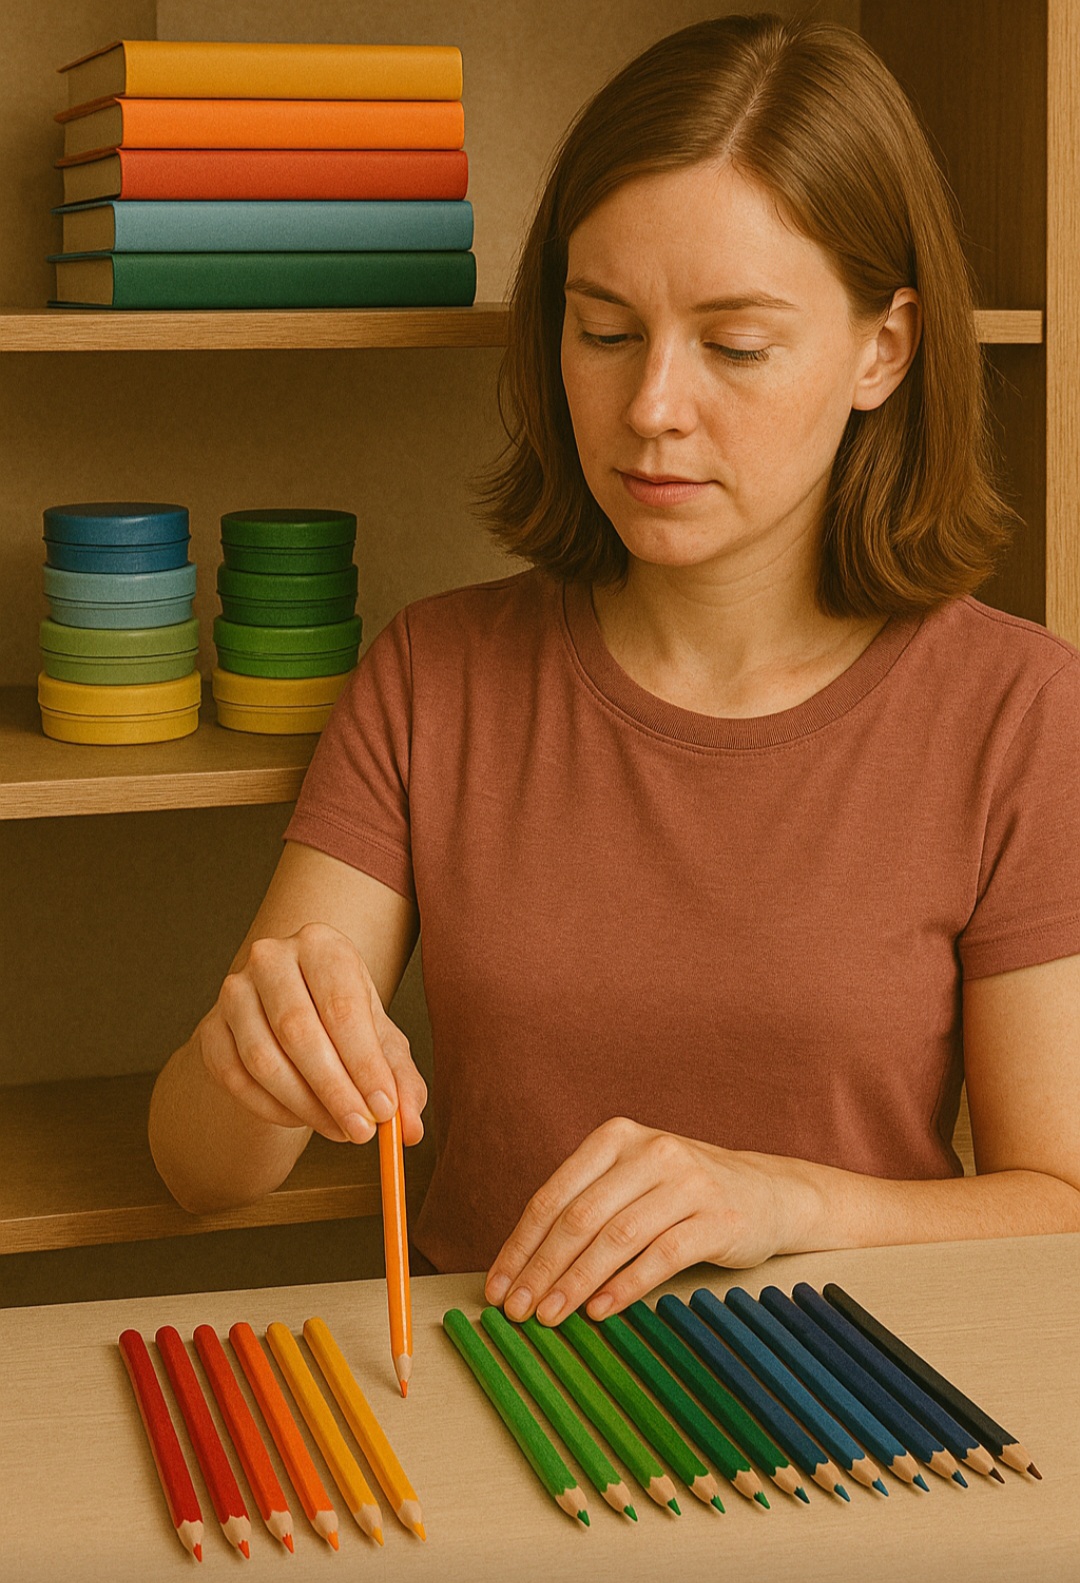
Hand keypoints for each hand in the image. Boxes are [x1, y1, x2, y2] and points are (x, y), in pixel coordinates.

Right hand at [198, 921, 426, 1146]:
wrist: (291, 1009)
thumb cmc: (344, 1020)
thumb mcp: (381, 1040)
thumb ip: (401, 1080)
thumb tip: (411, 1128)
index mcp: (322, 945)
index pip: (342, 1008)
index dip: (364, 1065)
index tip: (385, 1110)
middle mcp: (271, 958)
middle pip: (298, 1031)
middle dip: (334, 1091)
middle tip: (361, 1131)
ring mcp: (233, 992)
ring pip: (262, 1059)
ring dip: (304, 1105)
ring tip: (339, 1129)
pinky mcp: (210, 1029)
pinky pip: (235, 1078)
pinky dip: (271, 1108)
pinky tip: (301, 1118)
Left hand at [484, 1116, 817, 1322]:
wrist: (769, 1193)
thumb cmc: (683, 1194)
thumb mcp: (632, 1182)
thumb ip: (587, 1208)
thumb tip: (524, 1268)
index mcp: (616, 1138)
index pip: (554, 1196)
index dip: (520, 1245)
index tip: (498, 1287)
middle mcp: (650, 1151)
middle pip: (580, 1218)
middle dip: (541, 1270)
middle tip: (517, 1312)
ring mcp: (687, 1182)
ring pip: (616, 1238)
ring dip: (576, 1283)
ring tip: (550, 1317)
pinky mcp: (717, 1218)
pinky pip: (660, 1256)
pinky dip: (624, 1286)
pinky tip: (599, 1311)